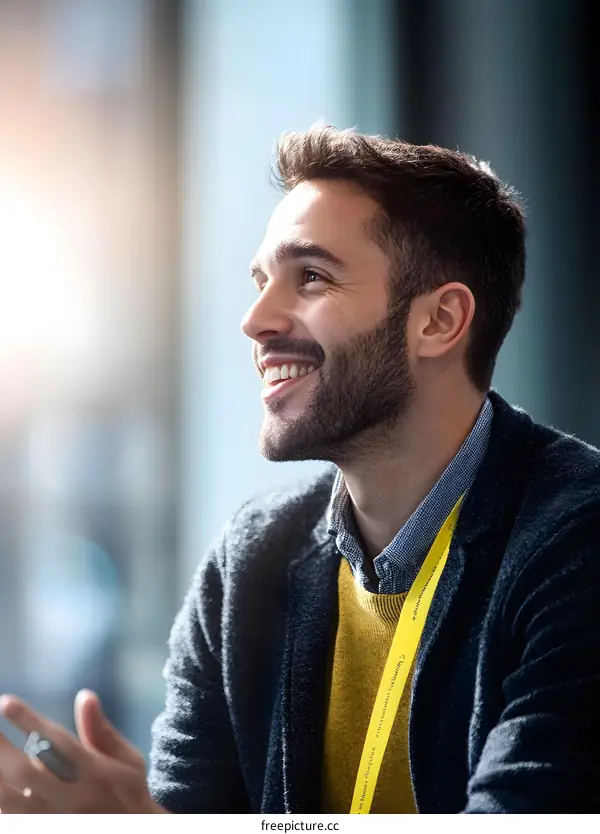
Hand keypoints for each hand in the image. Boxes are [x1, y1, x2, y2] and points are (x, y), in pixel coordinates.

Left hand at [0, 690, 166, 813]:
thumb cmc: (128, 793)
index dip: (29, 723)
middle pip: (26, 773)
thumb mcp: (128, 760)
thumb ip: (102, 731)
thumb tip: (85, 696)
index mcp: (95, 774)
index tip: (6, 703)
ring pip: (11, 801)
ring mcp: (55, 821)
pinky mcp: (43, 832)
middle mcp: (72, 799)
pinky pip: (13, 819)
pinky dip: (2, 803)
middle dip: (0, 749)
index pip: (57, 744)